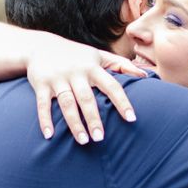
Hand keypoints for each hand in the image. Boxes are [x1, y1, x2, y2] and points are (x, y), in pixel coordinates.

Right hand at [26, 36, 146, 143]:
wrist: (41, 46)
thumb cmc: (77, 55)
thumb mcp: (99, 56)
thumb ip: (122, 65)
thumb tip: (146, 75)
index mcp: (93, 67)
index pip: (111, 85)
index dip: (122, 102)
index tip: (131, 119)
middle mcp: (76, 73)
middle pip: (86, 98)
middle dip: (93, 119)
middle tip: (101, 138)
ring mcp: (58, 78)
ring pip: (67, 103)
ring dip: (74, 123)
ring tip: (83, 141)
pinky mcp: (41, 84)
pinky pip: (43, 105)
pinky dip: (45, 120)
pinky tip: (50, 136)